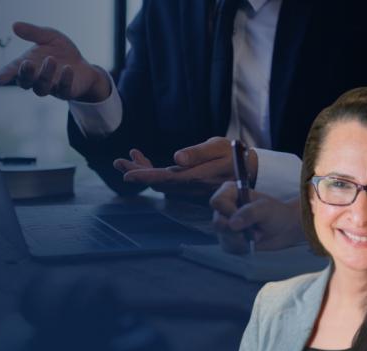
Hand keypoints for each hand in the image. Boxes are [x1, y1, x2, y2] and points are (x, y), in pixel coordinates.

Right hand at [0, 22, 110, 101]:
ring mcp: (50, 88)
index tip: (0, 79)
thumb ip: (33, 33)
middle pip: (25, 82)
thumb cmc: (61, 51)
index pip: (13, 71)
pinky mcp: (65, 92)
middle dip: (25, 74)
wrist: (82, 66)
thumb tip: (15, 25)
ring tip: (51, 59)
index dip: (6, 75)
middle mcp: (36, 79)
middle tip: (27, 63)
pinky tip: (68, 69)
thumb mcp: (49, 37)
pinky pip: (63, 90)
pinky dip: (65, 80)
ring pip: (42, 88)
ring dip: (45, 74)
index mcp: (28, 65)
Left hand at [113, 137, 258, 196]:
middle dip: (137, 171)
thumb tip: (177, 158)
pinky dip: (153, 170)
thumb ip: (198, 153)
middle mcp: (189, 185)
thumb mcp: (219, 148)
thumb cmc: (235, 154)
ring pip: (160, 181)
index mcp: (195, 176)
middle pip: (157, 181)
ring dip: (143, 170)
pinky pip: (167, 179)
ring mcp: (188, 186)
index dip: (145, 176)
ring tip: (127, 158)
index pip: (165, 178)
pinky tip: (144, 160)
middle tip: (118, 162)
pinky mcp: (188, 184)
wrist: (249, 169)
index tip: (127, 174)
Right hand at [210, 181, 303, 253]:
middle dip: (236, 230)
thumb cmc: (276, 213)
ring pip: (223, 237)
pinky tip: (253, 241)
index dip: (227, 211)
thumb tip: (232, 224)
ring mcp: (225, 225)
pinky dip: (243, 247)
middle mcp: (224, 208)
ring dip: (243, 239)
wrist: (284, 229)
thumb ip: (250, 213)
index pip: (217, 201)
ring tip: (257, 234)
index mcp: (230, 193)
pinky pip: (229, 247)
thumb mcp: (266, 209)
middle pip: (217, 222)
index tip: (241, 217)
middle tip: (253, 230)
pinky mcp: (228, 239)